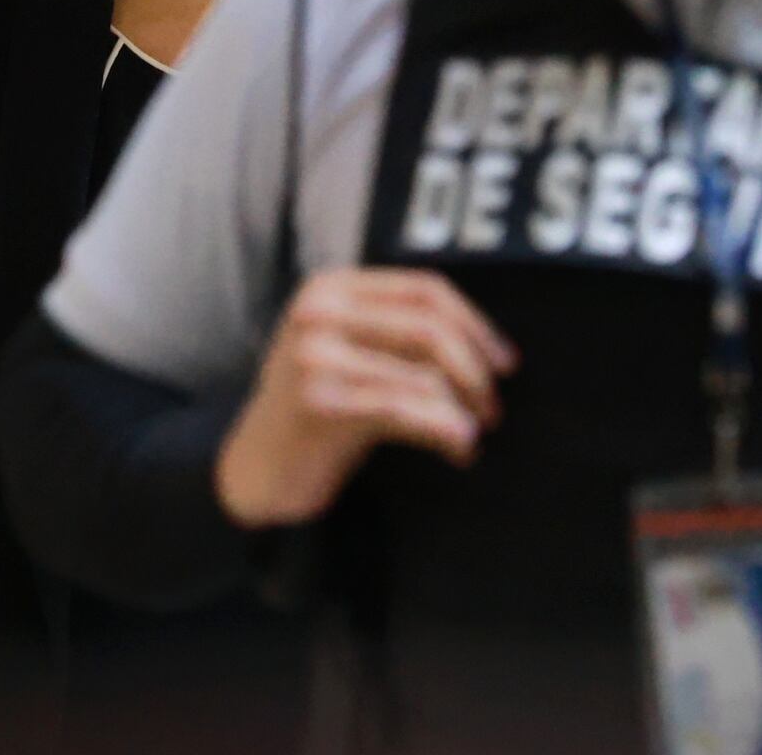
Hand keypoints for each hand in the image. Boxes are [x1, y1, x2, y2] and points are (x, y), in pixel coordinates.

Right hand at [214, 267, 517, 528]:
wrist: (256, 472)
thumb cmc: (316, 414)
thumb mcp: (349, 353)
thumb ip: (397, 332)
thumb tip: (487, 345)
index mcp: (329, 288)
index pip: (424, 289)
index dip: (475, 324)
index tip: (504, 361)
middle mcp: (318, 312)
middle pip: (429, 327)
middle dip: (474, 370)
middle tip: (492, 407)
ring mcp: (314, 355)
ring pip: (423, 373)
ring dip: (463, 409)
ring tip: (472, 434)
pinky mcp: (318, 401)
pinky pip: (405, 411)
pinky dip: (444, 430)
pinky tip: (459, 448)